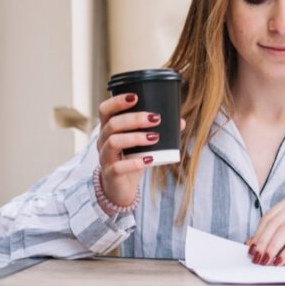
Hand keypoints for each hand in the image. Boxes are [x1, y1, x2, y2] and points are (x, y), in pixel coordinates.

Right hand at [95, 94, 184, 208]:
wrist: (120, 189)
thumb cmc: (130, 159)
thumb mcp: (141, 144)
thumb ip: (157, 131)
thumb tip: (180, 122)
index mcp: (108, 129)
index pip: (105, 110)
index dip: (117, 101)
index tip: (135, 97)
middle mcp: (103, 141)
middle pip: (112, 124)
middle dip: (135, 119)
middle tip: (155, 118)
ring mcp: (105, 158)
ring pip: (114, 142)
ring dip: (136, 137)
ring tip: (155, 137)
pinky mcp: (111, 174)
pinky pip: (119, 167)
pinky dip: (136, 163)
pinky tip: (150, 159)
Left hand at [245, 195, 284, 265]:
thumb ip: (274, 234)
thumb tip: (251, 244)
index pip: (269, 216)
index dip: (258, 233)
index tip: (250, 248)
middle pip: (275, 222)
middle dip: (263, 242)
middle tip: (257, 257)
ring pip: (284, 229)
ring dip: (272, 247)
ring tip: (266, 260)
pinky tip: (280, 261)